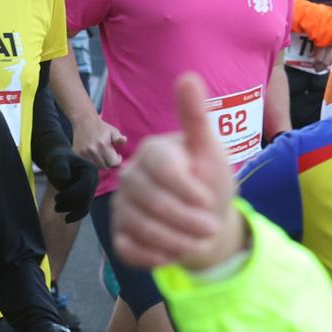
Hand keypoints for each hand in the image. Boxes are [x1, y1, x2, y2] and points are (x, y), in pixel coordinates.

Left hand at [42, 146, 97, 223]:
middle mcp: (94, 182)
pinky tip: (66, 218)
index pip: (87, 186)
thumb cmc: (57, 160)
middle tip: (56, 201)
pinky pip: (82, 210)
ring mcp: (90, 191)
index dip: (74, 194)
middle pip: (87, 198)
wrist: (58, 164)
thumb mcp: (56, 160)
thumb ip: (60, 168)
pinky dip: (74, 215)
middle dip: (71, 203)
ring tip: (56, 207)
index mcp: (91, 171)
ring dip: (70, 210)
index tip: (57, 197)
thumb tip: (65, 180)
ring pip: (85, 207)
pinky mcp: (85, 199)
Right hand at [72, 111, 125, 167]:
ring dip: (101, 161)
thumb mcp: (113, 131)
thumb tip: (124, 140)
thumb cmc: (101, 127)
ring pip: (96, 165)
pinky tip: (94, 151)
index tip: (118, 155)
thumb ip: (119, 138)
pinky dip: (92, 159)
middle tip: (110, 154)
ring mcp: (84, 152)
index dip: (117, 160)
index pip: (112, 163)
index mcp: (103, 145)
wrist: (84, 121)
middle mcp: (92, 150)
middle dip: (109, 162)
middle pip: (104, 166)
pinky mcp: (78, 153)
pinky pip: (88, 162)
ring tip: (102, 152)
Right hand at [112, 73, 246, 272]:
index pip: (162, 169)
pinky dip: (156, 256)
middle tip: (211, 227)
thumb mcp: (211, 151)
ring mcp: (122, 205)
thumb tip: (187, 76)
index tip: (209, 200)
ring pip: (141, 228)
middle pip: (152, 202)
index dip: (187, 189)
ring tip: (200, 240)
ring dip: (176, 241)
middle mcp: (130, 176)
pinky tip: (175, 253)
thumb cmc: (209, 183)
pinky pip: (129, 249)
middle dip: (187, 220)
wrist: (205, 223)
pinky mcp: (119, 233)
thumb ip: (196, 118)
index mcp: (153, 152)